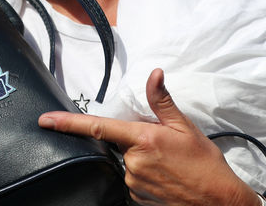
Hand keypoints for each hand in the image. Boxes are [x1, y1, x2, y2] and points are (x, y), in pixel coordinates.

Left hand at [38, 69, 257, 205]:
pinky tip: (164, 179)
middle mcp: (133, 163)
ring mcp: (134, 184)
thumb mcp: (185, 127)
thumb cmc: (205, 164)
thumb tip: (154, 74)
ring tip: (167, 165)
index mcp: (143, 139)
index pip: (98, 127)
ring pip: (126, 165)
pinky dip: (144, 177)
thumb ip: (162, 101)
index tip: (45, 120)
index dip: (68, 123)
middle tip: (161, 150)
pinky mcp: (137, 200)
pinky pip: (132, 182)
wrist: (220, 201)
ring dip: (140, 161)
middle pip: (117, 146)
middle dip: (133, 143)